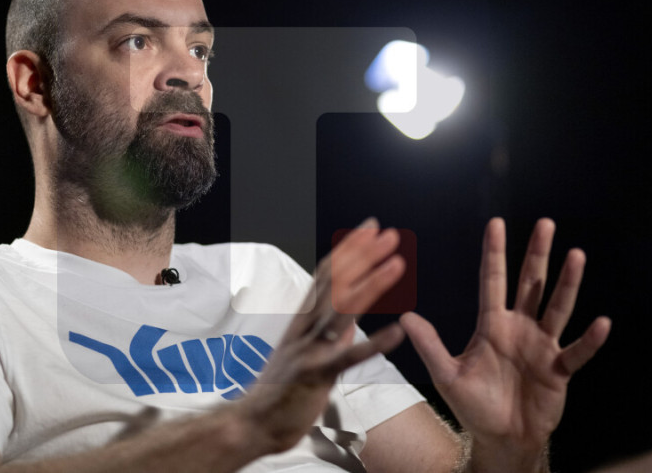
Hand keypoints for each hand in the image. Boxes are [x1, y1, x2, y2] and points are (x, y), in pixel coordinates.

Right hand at [235, 218, 406, 453]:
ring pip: (343, 310)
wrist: (253, 423)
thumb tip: (351, 316)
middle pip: (336, 282)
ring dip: (372, 284)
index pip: (328, 275)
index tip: (370, 228)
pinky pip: (348, 358)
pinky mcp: (316, 375)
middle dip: (363, 256)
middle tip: (388, 234)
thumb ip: (329, 332)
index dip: (350, 249)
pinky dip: (373, 344)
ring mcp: (309, 349)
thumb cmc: (281, 389)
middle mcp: (305, 328)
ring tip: (397, 264)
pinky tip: (397, 332)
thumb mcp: (306, 352)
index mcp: (303, 319)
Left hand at [401, 218, 610, 465]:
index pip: (492, 281)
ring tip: (576, 256)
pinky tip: (601, 322)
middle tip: (545, 223)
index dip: (494, 253)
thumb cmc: (473, 405)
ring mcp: (542, 347)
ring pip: (557, 308)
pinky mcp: (559, 370)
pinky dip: (589, 340)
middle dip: (537, 254)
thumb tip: (405, 316)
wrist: (500, 438)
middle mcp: (519, 329)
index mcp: (492, 325)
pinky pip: (577, 352)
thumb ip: (430, 345)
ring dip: (567, 284)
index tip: (497, 223)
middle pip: (531, 284)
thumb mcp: (447, 375)